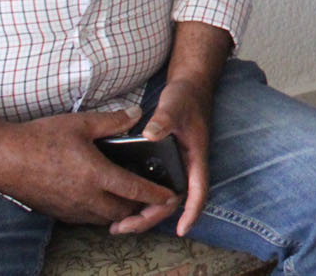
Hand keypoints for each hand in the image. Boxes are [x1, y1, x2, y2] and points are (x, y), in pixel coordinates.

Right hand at [0, 109, 179, 225]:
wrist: (1, 159)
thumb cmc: (40, 138)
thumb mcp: (80, 123)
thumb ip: (113, 121)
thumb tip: (137, 114)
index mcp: (96, 175)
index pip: (135, 190)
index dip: (156, 195)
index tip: (170, 196)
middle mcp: (86, 197)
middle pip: (124, 210)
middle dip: (142, 207)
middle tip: (153, 197)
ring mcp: (71, 208)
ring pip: (105, 218)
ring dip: (121, 212)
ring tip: (131, 200)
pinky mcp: (58, 212)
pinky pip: (87, 219)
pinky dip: (101, 213)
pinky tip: (102, 199)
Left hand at [130, 76, 213, 235]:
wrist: (189, 86)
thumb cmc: (185, 96)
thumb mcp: (174, 105)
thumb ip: (164, 119)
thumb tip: (150, 135)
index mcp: (194, 157)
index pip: (198, 190)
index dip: (192, 212)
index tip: (181, 230)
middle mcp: (186, 166)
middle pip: (173, 202)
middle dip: (151, 218)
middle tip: (123, 227)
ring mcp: (175, 166)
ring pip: (162, 199)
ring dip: (143, 214)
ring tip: (117, 224)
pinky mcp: (165, 163)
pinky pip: (154, 188)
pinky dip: (140, 200)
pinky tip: (120, 203)